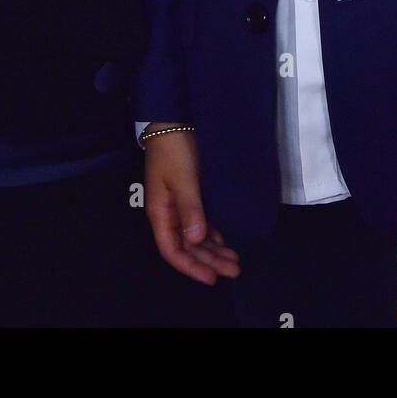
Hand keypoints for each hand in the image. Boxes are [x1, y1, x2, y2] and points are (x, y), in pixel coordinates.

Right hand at [143, 124, 240, 283]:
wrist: (173, 120)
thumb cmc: (175, 150)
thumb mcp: (182, 178)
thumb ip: (190, 209)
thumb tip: (196, 241)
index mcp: (161, 213)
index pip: (172, 250)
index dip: (191, 267)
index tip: (213, 278)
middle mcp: (169, 213)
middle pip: (187, 247)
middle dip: (209, 261)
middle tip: (235, 270)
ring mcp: (179, 204)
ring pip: (195, 237)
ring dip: (213, 250)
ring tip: (235, 261)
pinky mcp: (191, 194)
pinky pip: (201, 223)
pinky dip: (212, 234)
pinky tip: (224, 240)